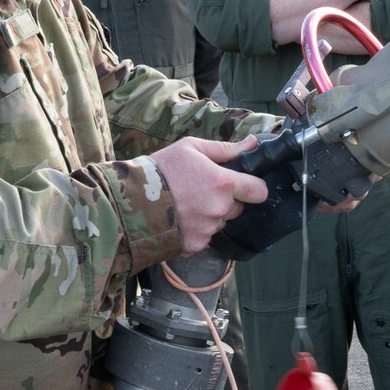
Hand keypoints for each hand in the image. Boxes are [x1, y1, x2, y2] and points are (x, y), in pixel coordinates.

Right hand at [151, 135, 272, 253]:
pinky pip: (204, 237)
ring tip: (185, 204)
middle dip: (226, 201)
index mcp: (223, 183)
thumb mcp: (191, 148)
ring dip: (210, 215)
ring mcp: (208, 230)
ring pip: (219, 222)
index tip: (243, 185)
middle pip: (237, 208)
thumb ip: (226, 149)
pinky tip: (179, 219)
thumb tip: (252, 143)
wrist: (129, 200)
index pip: (259, 191)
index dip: (253, 187)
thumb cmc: (160, 169)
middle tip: (201, 191)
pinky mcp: (195, 246)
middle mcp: (220, 209)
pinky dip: (195, 230)